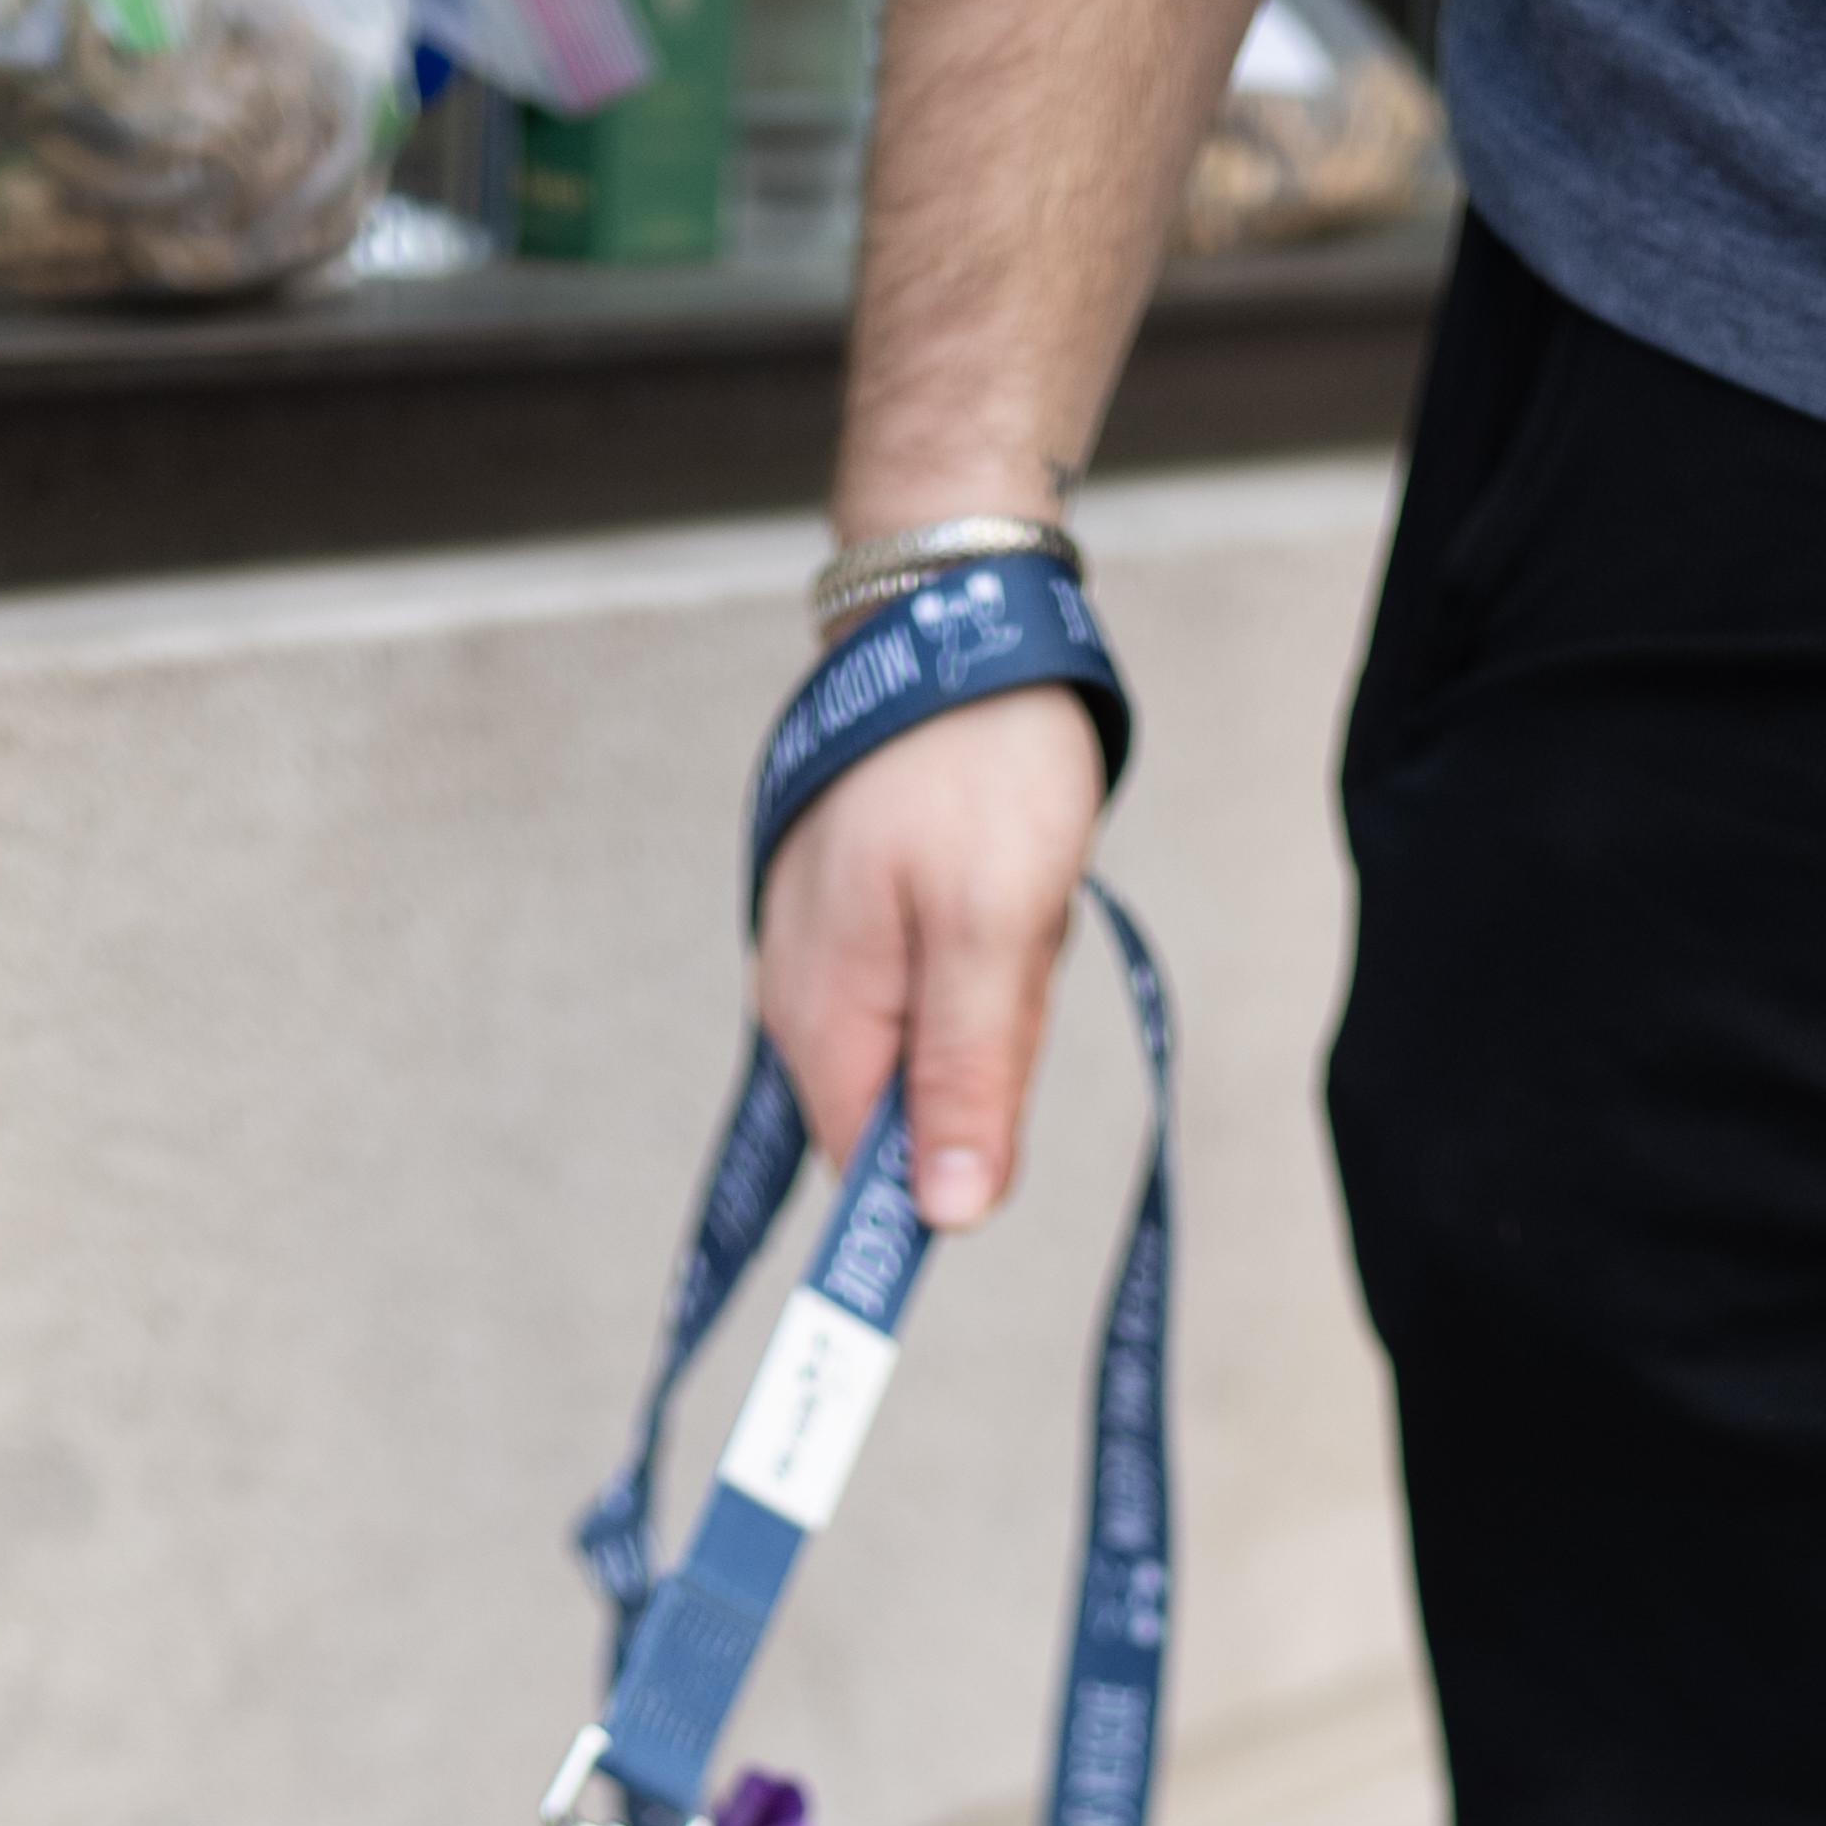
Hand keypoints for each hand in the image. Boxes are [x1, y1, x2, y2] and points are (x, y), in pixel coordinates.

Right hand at [751, 686, 1111, 1226]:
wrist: (955, 611)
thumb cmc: (980, 758)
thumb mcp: (995, 929)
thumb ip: (968, 1077)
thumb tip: (945, 1214)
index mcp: (822, 1017)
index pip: (866, 1176)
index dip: (937, 1187)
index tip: (998, 1144)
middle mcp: (803, 1000)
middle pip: (913, 1116)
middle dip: (989, 1065)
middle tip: (1021, 957)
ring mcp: (829, 955)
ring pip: (938, 1047)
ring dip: (998, 1003)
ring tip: (1013, 904)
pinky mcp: (863, 920)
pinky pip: (942, 986)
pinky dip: (989, 954)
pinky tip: (1001, 886)